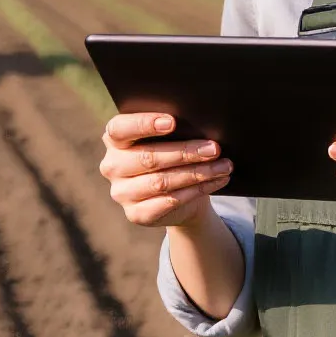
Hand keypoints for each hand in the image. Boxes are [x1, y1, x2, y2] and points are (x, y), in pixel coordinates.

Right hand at [100, 111, 232, 228]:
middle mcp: (112, 166)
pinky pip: (169, 202)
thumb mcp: (170, 139)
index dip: (144, 124)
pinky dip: (196, 191)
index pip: (120, 128)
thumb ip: (174, 131)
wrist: (178, 195)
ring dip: (197, 173)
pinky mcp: (136, 214)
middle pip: (148, 158)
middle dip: (185, 152)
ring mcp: (121, 193)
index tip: (172, 122)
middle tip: (214, 148)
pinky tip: (215, 182)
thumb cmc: (172, 155)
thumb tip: (199, 126)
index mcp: (114, 140)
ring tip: (223, 166)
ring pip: (161, 182)